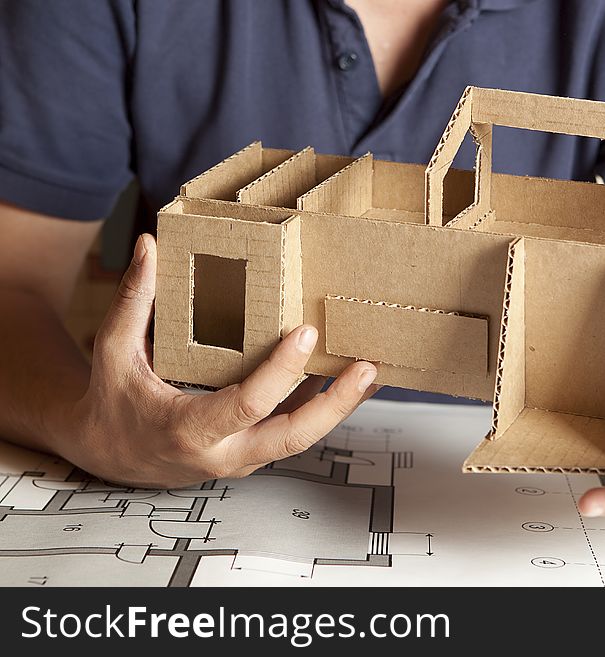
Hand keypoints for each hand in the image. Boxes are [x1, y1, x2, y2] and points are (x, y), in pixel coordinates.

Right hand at [55, 234, 377, 487]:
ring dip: (338, 406)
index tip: (304, 332)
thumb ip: (133, 300)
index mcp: (188, 429)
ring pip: (301, 439)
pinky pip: (293, 433)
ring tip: (370, 370)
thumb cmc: (112, 404)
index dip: (281, 371)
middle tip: (366, 367)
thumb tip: (147, 246)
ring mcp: (242, 459)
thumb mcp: (113, 352)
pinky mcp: (253, 455)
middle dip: (336, 404)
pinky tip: (345, 381)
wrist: (112, 456)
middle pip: (293, 438)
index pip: (247, 404)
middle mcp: (222, 453)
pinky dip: (321, 407)